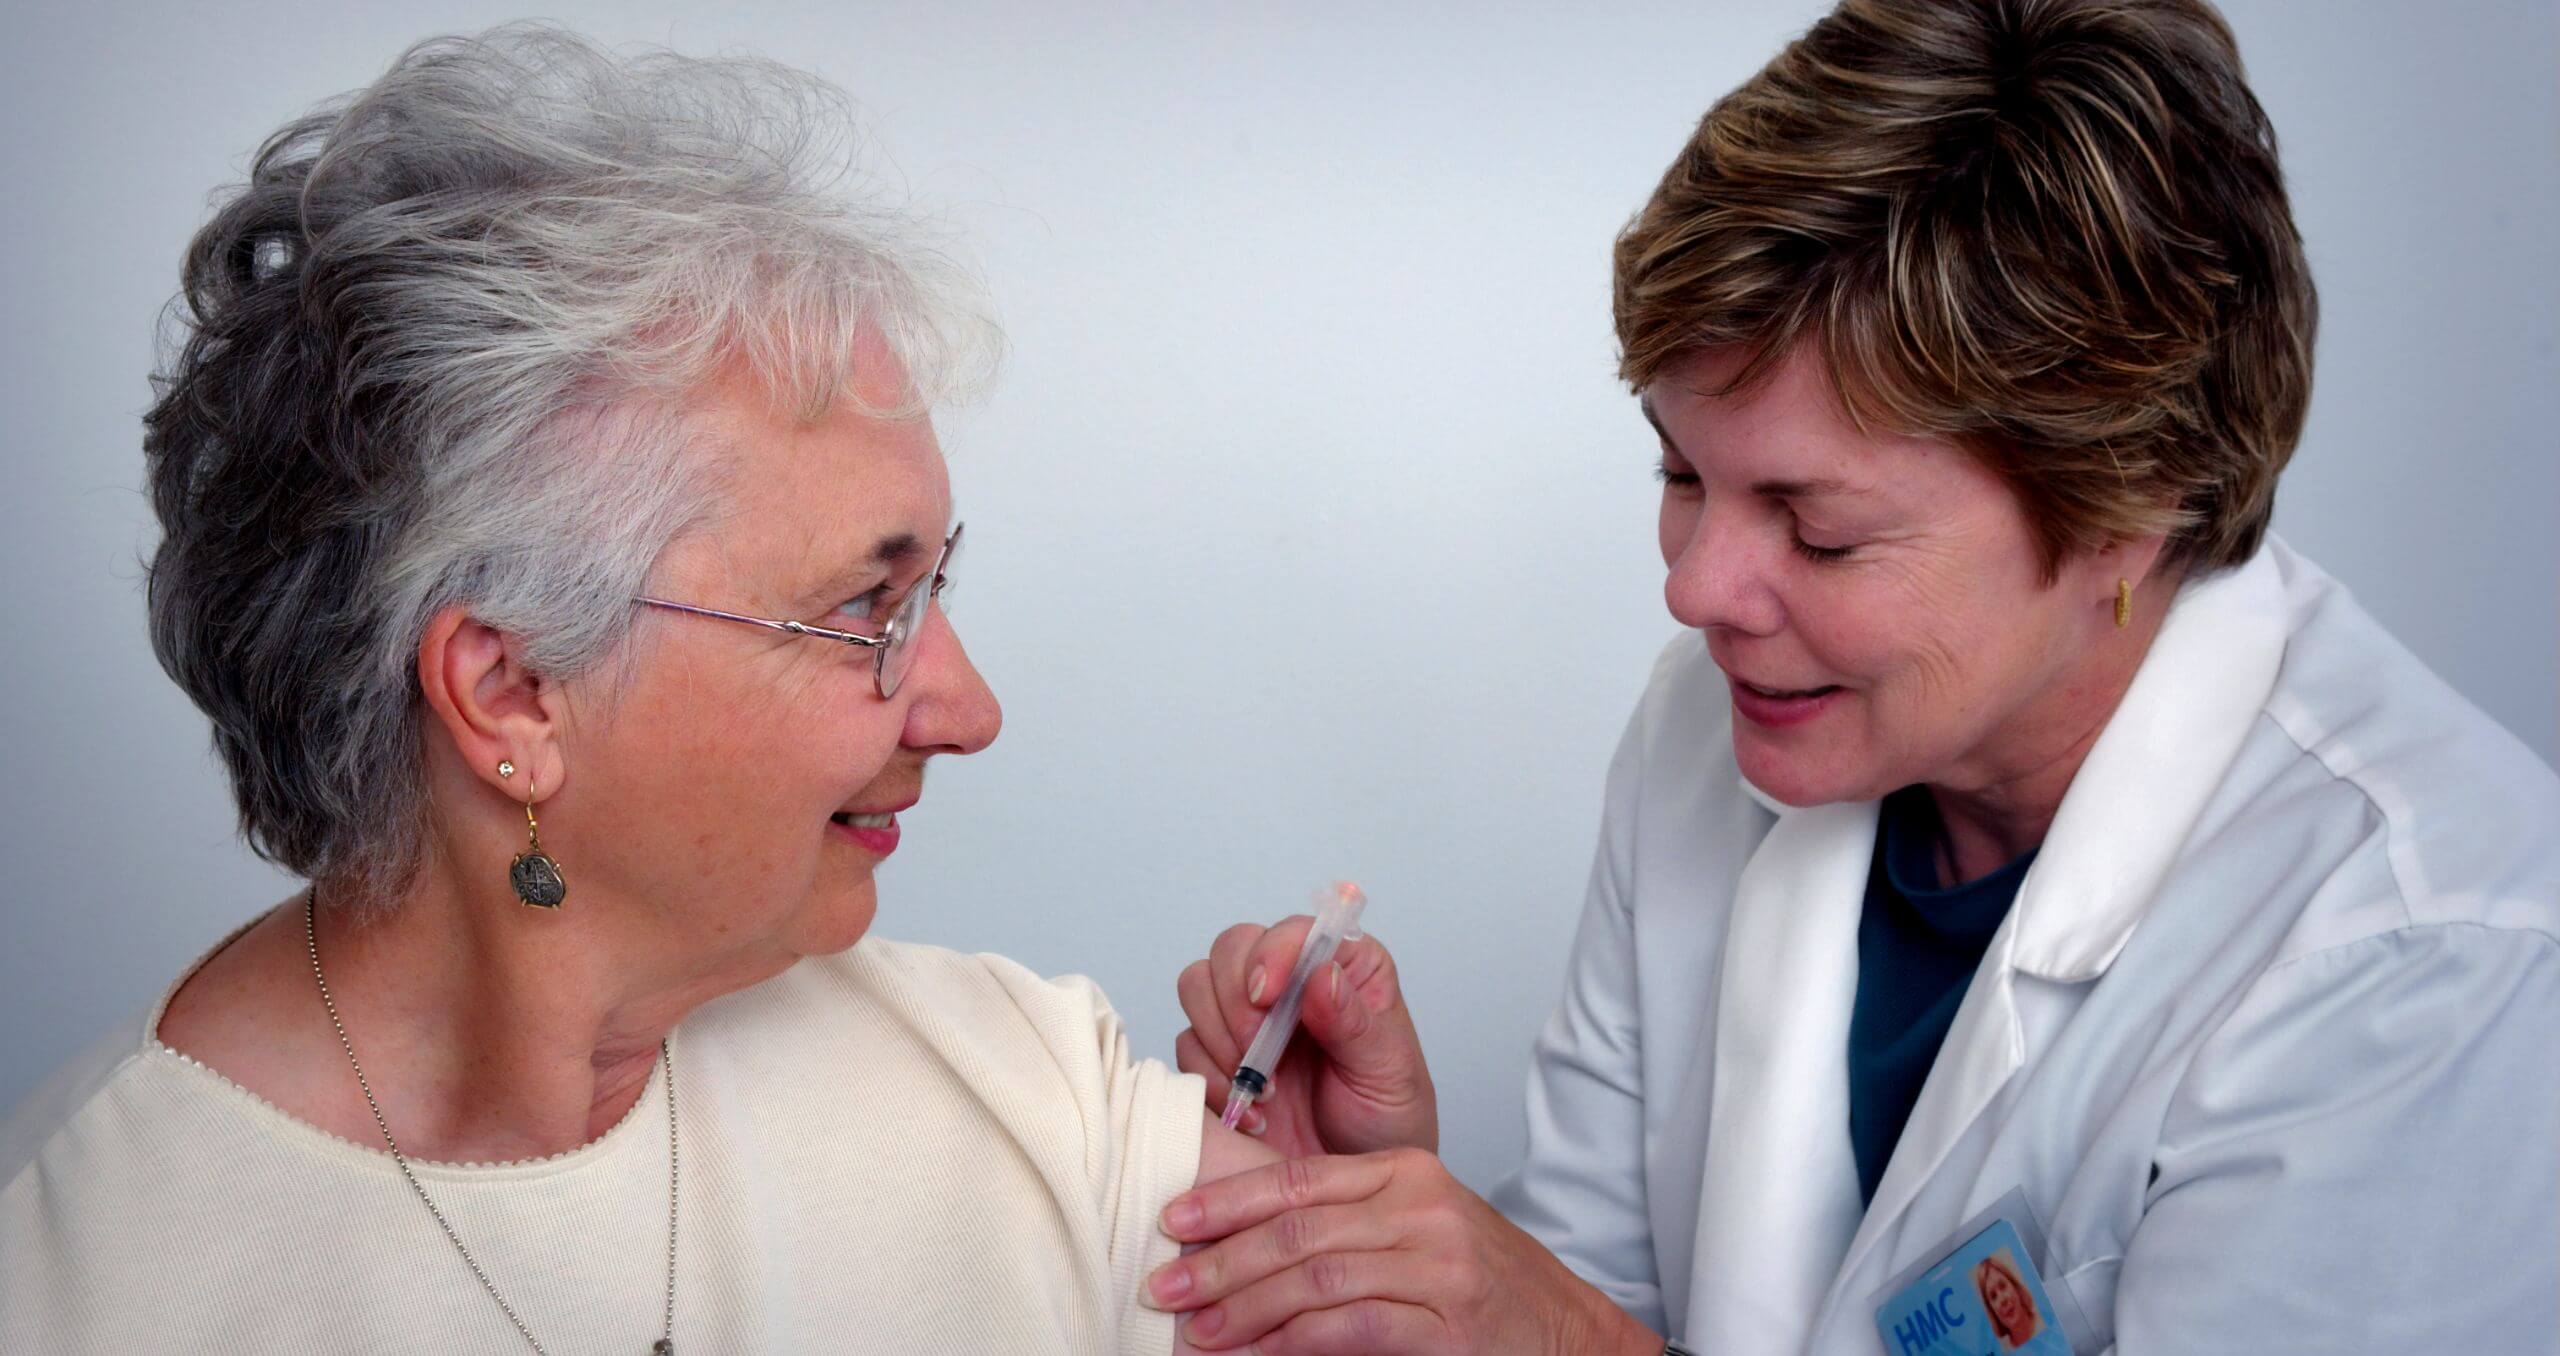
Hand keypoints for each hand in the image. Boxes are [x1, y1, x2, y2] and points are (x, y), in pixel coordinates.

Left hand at [1145, 1149, 1660, 1355]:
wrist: (1570, 1333)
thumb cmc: (1480, 1283)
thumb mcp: (1413, 1229)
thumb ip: (1341, 1223)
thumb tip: (1241, 1241)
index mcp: (1405, 1171)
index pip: (1298, 1178)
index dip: (1228, 1200)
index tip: (1173, 1219)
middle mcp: (1422, 1207)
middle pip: (1296, 1228)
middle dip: (1220, 1259)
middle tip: (1165, 1283)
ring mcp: (1440, 1265)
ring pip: (1315, 1278)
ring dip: (1244, 1308)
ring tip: (1198, 1330)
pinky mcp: (1448, 1324)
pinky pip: (1349, 1328)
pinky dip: (1293, 1343)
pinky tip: (1257, 1354)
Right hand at [1175, 917, 1436, 1157]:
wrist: (1354, 1190)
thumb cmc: (1388, 1122)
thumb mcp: (1389, 1073)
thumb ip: (1356, 1025)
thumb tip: (1322, 975)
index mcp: (1345, 967)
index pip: (1294, 932)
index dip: (1274, 953)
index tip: (1268, 995)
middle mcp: (1292, 983)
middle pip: (1232, 949)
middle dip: (1236, 999)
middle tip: (1258, 1053)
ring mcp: (1249, 1018)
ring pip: (1198, 985)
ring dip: (1219, 1038)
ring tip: (1263, 1090)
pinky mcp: (1218, 1057)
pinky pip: (1187, 1044)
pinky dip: (1210, 1078)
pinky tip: (1252, 1114)